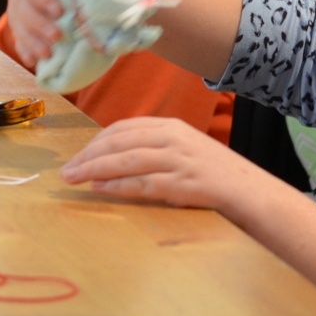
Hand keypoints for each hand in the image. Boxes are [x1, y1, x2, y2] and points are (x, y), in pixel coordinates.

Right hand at [5, 0, 79, 65]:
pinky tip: (34, 61)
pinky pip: (18, 35)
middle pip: (22, 4)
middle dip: (39, 23)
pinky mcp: (19, 19)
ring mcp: (16, 2)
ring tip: (47, 54)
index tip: (60, 12)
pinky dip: (26, 49)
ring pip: (17, 22)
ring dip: (32, 40)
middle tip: (57, 37)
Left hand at [59, 116, 267, 210]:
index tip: (77, 155)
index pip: (122, 128)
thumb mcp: (184, 148)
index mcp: (171, 126)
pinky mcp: (183, 183)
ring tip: (73, 179)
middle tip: (66, 170)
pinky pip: (142, 183)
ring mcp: (178, 160)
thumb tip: (113, 158)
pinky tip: (99, 189)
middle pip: (119, 142)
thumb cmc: (213, 173)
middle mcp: (173, 138)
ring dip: (95, 169)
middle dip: (88, 155)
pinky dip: (117, 185)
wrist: (250, 190)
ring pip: (126, 160)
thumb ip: (154, 147)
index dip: (95, 142)